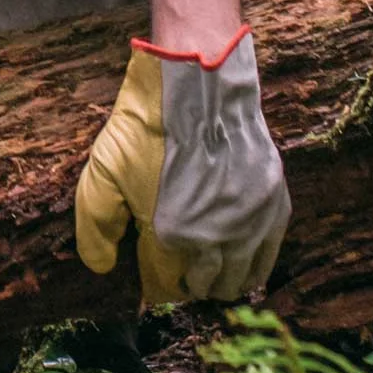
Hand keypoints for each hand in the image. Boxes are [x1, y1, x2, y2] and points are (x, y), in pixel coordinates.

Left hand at [75, 29, 290, 305]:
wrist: (200, 85)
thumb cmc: (149, 127)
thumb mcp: (102, 174)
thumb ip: (96, 227)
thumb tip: (101, 266)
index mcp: (176, 235)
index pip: (175, 282)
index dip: (169, 284)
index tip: (165, 279)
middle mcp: (220, 237)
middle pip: (216, 284)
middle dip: (202, 287)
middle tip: (194, 281)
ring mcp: (252, 221)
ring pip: (247, 274)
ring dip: (232, 281)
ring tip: (222, 279)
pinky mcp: (276, 200)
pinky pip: (271, 248)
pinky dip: (258, 261)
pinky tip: (249, 262)